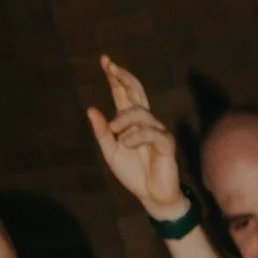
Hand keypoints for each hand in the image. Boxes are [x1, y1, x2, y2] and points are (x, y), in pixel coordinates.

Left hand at [86, 59, 188, 222]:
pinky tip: (127, 143)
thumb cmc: (133, 173)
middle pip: (136, 90)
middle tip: (111, 66)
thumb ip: (102, 132)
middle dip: (123, 77)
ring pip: (140, 112)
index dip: (115, 76)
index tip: (105, 61)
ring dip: (124, 119)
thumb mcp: (110, 152)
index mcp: (129, 120)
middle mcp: (144, 120)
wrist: (150, 196)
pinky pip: (151, 132)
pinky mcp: (166, 143)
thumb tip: (91, 109)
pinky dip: (136, 136)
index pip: (122, 92)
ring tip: (115, 133)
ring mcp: (157, 130)